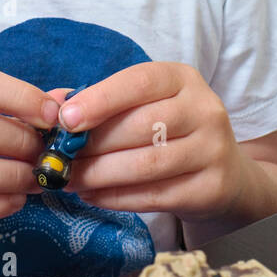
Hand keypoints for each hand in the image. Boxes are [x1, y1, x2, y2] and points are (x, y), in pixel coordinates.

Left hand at [51, 62, 246, 221]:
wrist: (224, 173)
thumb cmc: (170, 132)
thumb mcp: (144, 105)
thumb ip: (101, 102)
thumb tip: (51, 104)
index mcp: (183, 79)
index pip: (140, 81)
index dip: (101, 99)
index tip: (65, 119)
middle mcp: (204, 109)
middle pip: (141, 126)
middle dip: (94, 145)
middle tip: (59, 160)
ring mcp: (213, 149)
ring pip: (147, 164)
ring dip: (100, 175)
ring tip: (70, 180)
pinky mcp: (211, 187)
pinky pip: (156, 195)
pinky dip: (117, 198)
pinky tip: (93, 196)